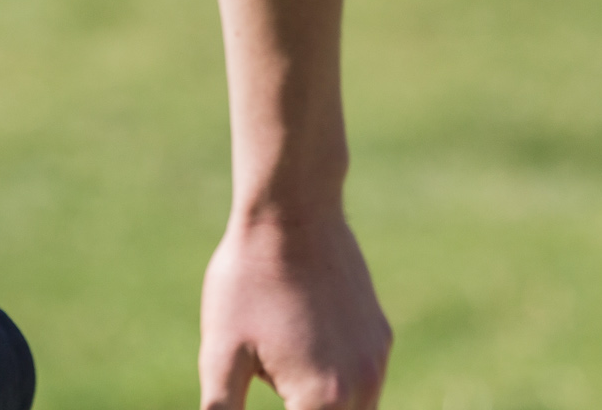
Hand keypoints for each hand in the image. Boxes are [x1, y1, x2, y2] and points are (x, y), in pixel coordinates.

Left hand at [198, 214, 391, 409]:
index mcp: (321, 399)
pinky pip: (365, 384)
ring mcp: (376, 361)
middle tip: (273, 384)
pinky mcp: (380, 337)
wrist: (293, 210)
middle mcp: (361, 387)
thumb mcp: (221, 351)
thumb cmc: (248, 279)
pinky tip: (303, 366)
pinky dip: (339, 393)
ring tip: (288, 383)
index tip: (263, 393)